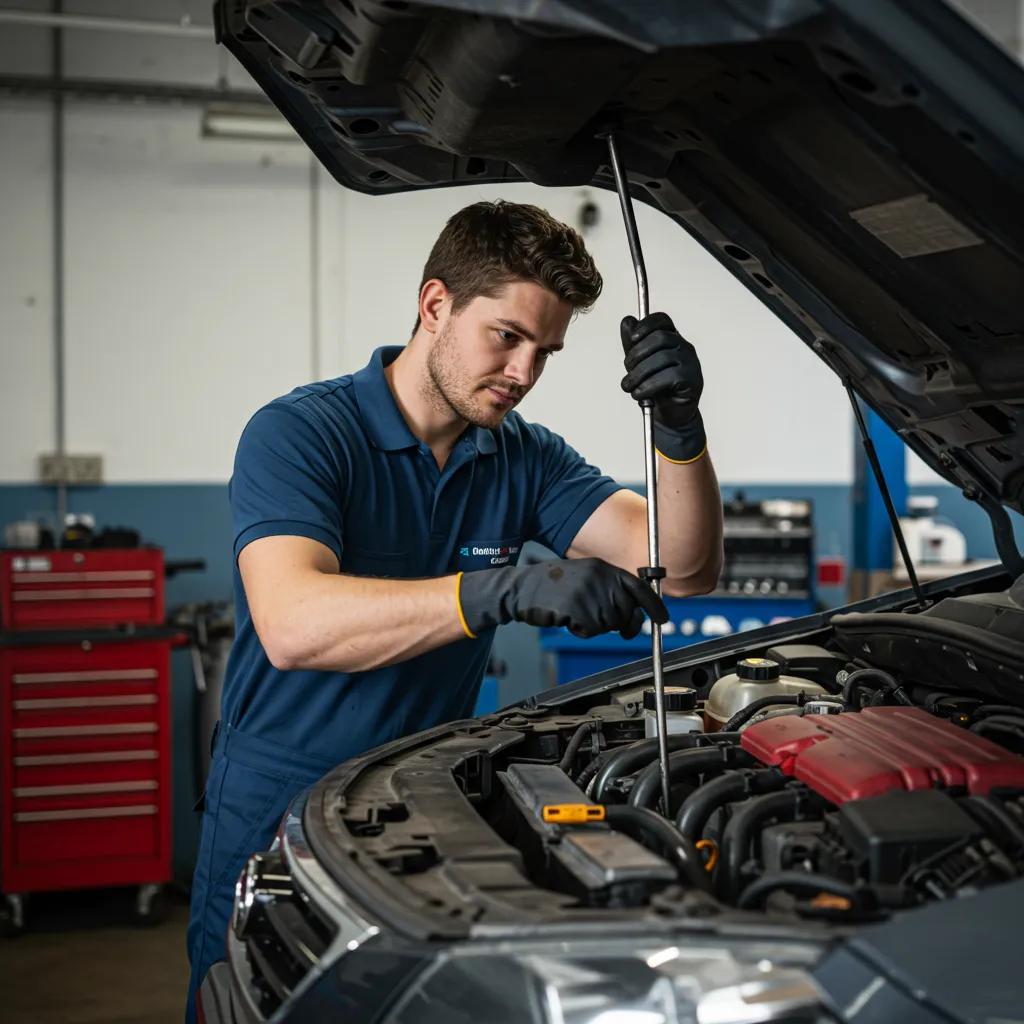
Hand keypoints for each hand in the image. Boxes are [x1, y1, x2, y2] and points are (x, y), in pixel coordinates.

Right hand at [459, 558, 667, 639]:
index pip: (639, 587)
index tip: (662, 619)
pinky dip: (581, 630)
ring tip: (575, 613)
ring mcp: (589, 592)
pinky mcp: (577, 608)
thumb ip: (609, 589)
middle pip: (626, 612)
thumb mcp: (585, 577)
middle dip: (619, 624)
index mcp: (602, 567)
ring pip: (610, 624)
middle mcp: (599, 577)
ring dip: (594, 626)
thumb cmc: (551, 586)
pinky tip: (567, 619)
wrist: (520, 588)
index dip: (654, 605)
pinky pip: (592, 630)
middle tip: (600, 622)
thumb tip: (634, 612)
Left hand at [621, 312, 705, 460]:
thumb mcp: (640, 364)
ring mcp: (691, 363)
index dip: (646, 325)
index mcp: (672, 338)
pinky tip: (640, 395)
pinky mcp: (693, 381)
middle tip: (627, 370)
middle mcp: (684, 347)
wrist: (670, 414)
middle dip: (637, 354)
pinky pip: (669, 377)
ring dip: (639, 373)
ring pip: (662, 358)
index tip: (633, 338)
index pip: (662, 320)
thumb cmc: (656, 387)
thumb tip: (627, 321)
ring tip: (628, 387)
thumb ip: (633, 344)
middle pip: (660, 338)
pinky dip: (648, 386)